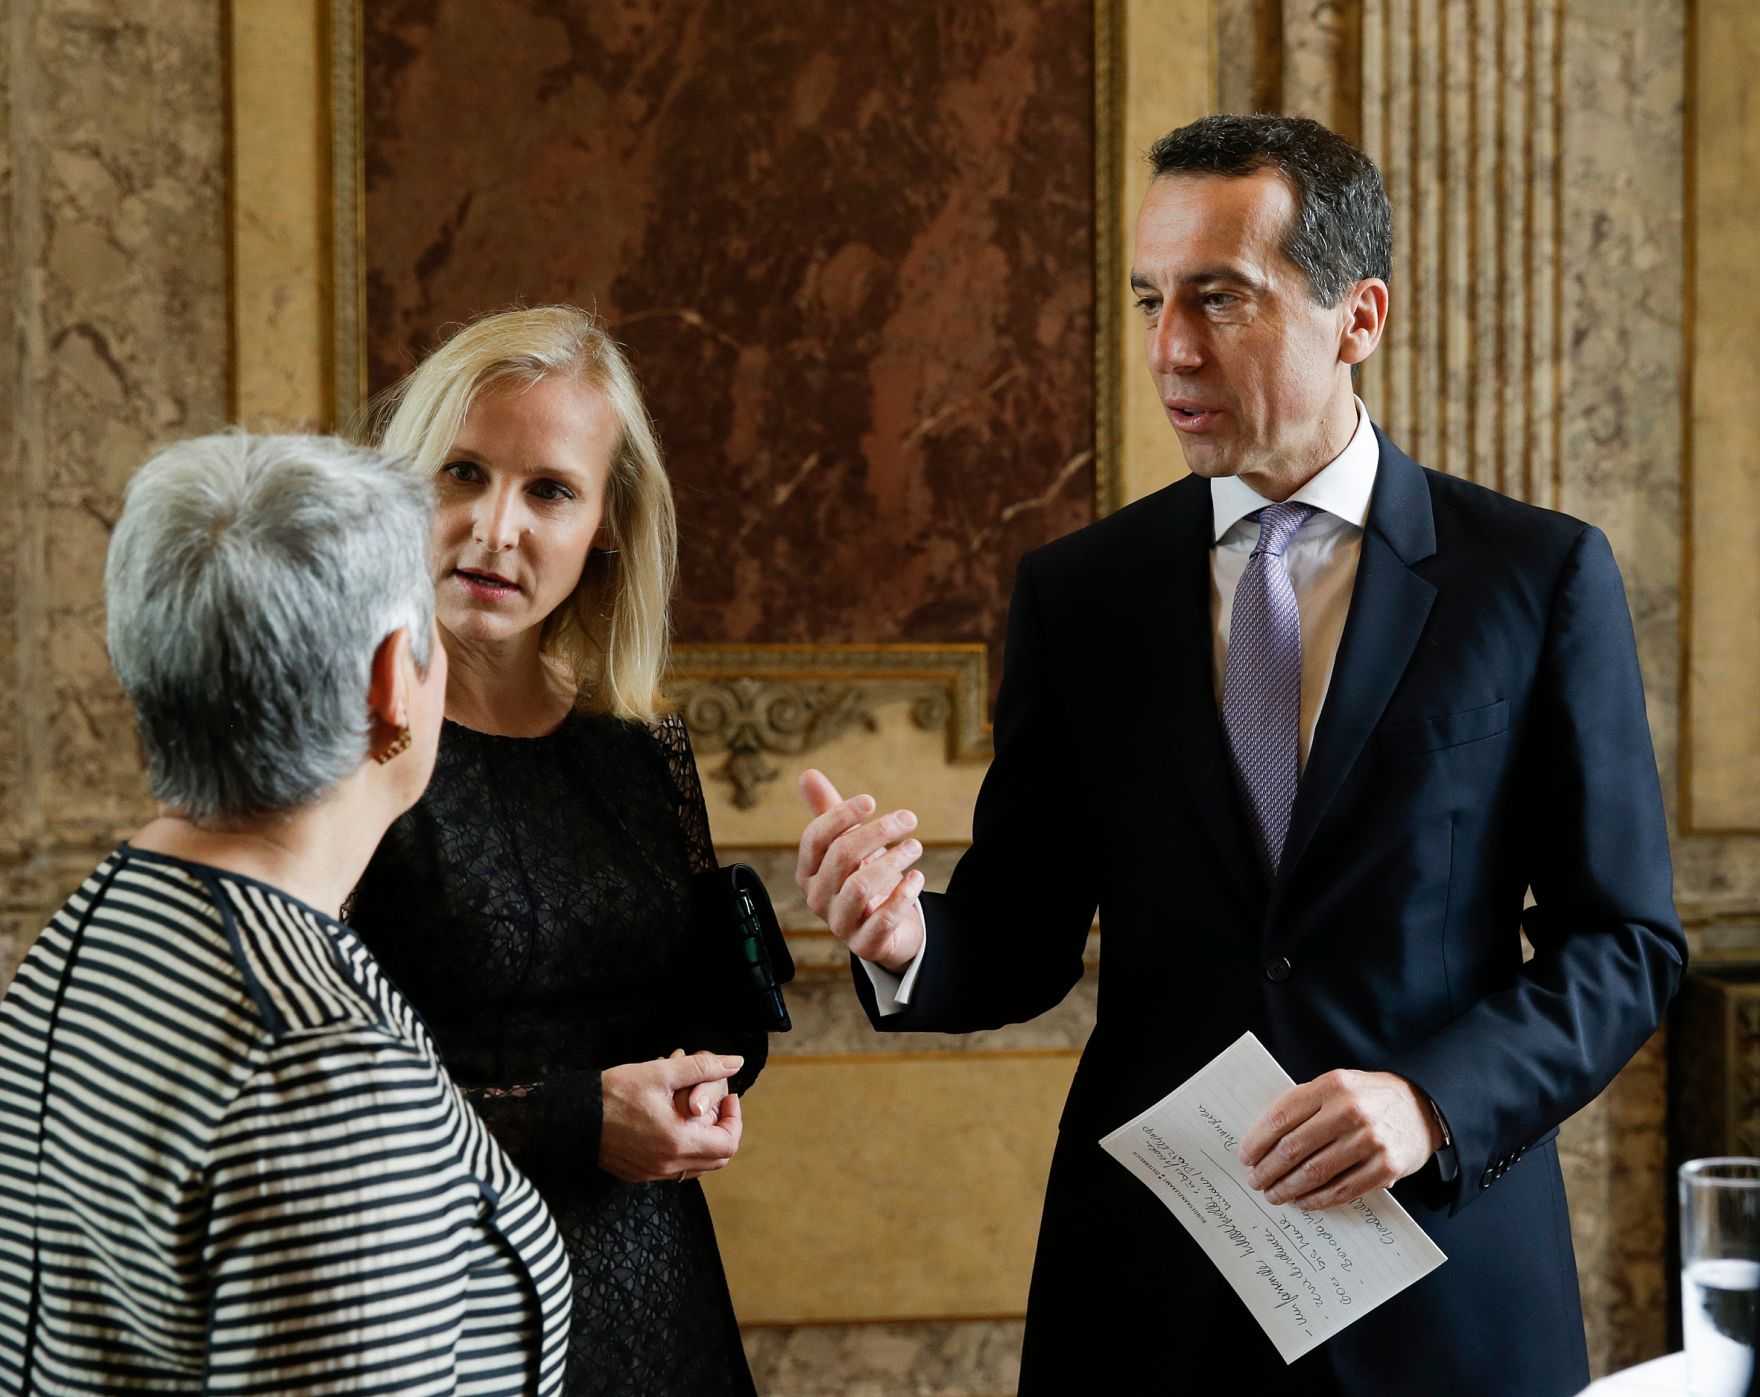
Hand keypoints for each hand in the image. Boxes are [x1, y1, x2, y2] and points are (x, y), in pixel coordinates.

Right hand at [598, 1051, 744, 1182]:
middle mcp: (667, 1165)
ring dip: (703, 1141)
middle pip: (716, 1160)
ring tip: (694, 1112)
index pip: (728, 1145)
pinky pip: (673, 1169)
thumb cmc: (613, 1092)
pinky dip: (683, 1150)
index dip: (734, 1120)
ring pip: (695, 1166)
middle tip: (715, 1105)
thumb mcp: (660, 1072)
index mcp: (678, 1142)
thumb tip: (734, 1063)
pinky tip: (671, 1124)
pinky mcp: (637, 1174)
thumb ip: (702, 1068)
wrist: (570, 1116)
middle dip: (722, 1130)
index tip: (727, 1097)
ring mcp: (651, 1173)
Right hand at [795, 768, 925, 972]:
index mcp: (808, 872)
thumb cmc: (863, 877)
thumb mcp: (848, 843)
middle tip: (908, 818)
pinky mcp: (865, 944)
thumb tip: (807, 774)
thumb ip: (830, 811)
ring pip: (860, 886)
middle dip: (877, 832)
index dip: (841, 815)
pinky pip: (883, 919)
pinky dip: (903, 895)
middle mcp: (818, 898)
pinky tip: (917, 877)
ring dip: (892, 860)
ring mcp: (840, 923)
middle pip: (841, 856)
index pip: (815, 838)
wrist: (886, 928)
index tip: (871, 800)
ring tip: (915, 846)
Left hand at [1237, 1069, 1442, 1209]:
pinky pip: (1342, 1190)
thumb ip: (1304, 1105)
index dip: (1257, 1140)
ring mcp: (1370, 1140)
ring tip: (1274, 1195)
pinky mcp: (1386, 1167)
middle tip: (1255, 1180)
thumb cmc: (1367, 1097)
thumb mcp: (1337, 1085)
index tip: (1245, 1156)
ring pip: (1315, 1172)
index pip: (1282, 1116)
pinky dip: (1317, 1199)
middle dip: (1268, 1169)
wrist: (1422, 1107)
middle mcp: (1350, 1111)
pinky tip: (1302, 1201)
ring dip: (1288, 1188)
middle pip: (1294, 1148)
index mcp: (1332, 1086)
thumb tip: (1263, 1141)